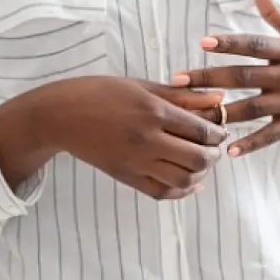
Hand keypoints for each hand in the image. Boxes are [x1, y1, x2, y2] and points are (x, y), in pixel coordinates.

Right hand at [26, 77, 227, 199]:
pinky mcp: (126, 177)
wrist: (59, 115)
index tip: (220, 132)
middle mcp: (147, 139)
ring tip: (201, 164)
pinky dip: (182, 192)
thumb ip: (183, 96)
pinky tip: (191, 183)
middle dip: (214, 156)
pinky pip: (162, 193)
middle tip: (214, 150)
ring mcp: (136, 161)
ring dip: (201, 174)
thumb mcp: (143, 87)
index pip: (201, 130)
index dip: (218, 134)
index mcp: (154, 112)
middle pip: (198, 158)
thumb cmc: (101, 93)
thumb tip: (220, 99)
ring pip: (183, 179)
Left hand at [171, 0, 279, 157]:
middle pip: (244, 77)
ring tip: (194, 117)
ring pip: (253, 108)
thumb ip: (276, 11)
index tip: (203, 42)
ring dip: (222, 113)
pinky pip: (271, 135)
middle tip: (177, 82)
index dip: (230, 43)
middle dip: (209, 79)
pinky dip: (251, 144)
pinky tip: (229, 151)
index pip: (256, 45)